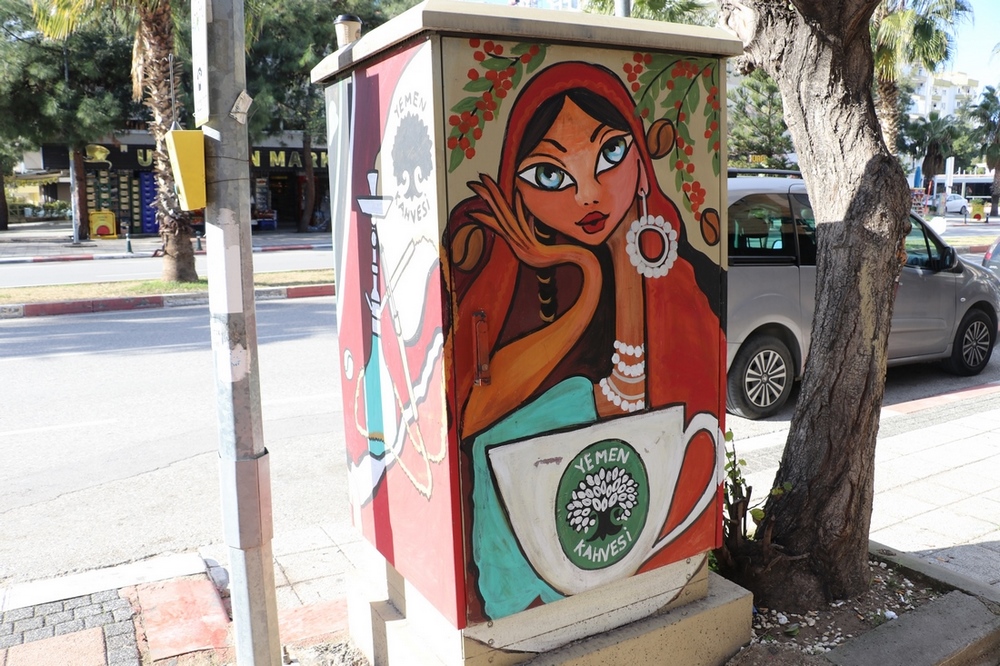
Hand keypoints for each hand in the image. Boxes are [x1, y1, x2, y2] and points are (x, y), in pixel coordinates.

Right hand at [468, 175, 587, 270]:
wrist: (585, 266)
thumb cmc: (571, 254)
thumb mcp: (548, 246)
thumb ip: (537, 232)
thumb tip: (532, 216)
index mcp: (521, 246)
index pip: (500, 225)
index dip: (487, 214)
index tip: (477, 202)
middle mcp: (520, 247)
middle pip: (499, 218)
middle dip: (487, 199)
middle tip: (475, 182)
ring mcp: (526, 248)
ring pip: (507, 220)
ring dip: (496, 201)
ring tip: (487, 185)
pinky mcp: (535, 248)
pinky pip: (524, 226)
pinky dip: (520, 209)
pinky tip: (517, 194)